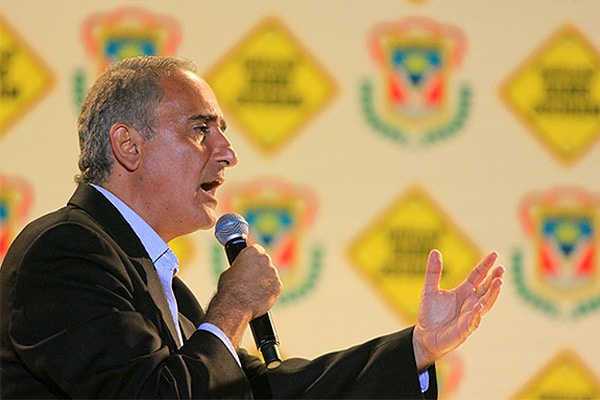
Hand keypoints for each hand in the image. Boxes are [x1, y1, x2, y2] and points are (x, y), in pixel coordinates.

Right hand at [204, 244, 281, 346]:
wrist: (235, 306)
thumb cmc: (229, 289)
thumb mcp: (229, 271)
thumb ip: (240, 266)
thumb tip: (243, 269)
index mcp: (252, 252)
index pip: (257, 250)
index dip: (253, 259)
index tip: (251, 265)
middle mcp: (265, 259)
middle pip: (265, 262)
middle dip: (260, 270)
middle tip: (252, 280)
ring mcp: (273, 273)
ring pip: (271, 275)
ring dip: (265, 281)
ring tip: (254, 291)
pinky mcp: (278, 286)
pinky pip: (275, 287)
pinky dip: (270, 291)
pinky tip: (260, 297)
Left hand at [412, 249, 503, 369]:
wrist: (424, 335)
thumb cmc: (430, 314)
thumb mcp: (429, 289)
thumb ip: (433, 272)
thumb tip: (435, 251)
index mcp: (464, 291)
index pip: (478, 276)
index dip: (486, 265)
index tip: (495, 254)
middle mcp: (470, 302)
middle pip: (486, 289)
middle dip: (494, 279)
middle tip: (501, 269)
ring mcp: (469, 316)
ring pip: (485, 304)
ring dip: (492, 294)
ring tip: (499, 283)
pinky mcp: (464, 329)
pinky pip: (472, 321)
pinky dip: (475, 314)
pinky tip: (478, 306)